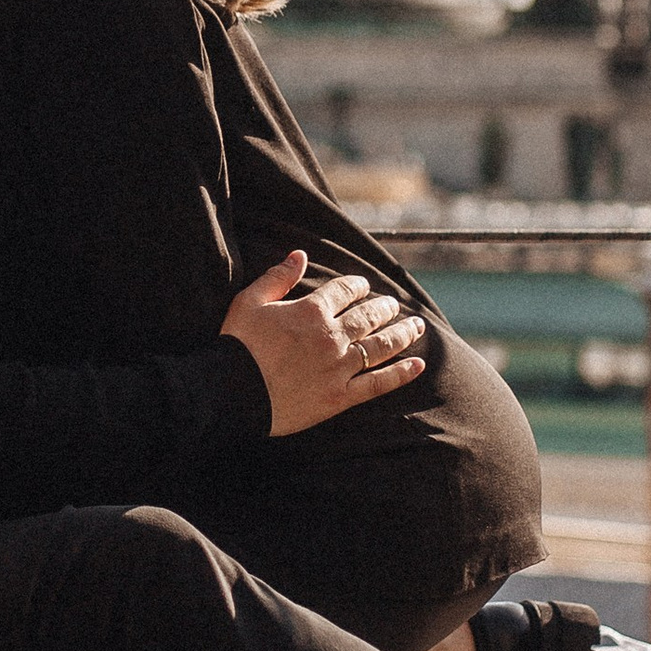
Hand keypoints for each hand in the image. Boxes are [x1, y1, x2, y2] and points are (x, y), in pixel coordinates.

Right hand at [220, 251, 427, 436]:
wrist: (232, 393)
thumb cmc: (237, 346)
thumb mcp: (249, 302)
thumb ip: (277, 277)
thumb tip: (299, 254)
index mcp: (311, 311)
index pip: (344, 291)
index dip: (357, 286)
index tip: (364, 286)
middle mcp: (332, 336)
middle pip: (368, 317)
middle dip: (385, 308)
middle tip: (394, 304)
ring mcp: (340, 367)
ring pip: (381, 346)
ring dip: (402, 334)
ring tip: (417, 326)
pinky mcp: (341, 396)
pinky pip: (378, 383)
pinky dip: (401, 374)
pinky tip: (418, 365)